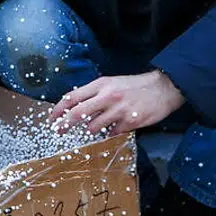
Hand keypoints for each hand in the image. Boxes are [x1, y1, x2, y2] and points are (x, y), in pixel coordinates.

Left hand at [51, 70, 185, 136]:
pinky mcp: (130, 122)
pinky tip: (118, 125)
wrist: (163, 88)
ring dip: (93, 129)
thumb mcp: (111, 83)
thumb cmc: (134, 86)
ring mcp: (119, 110)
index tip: (52, 118)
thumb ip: (93, 93)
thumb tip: (74, 106)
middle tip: (59, 131)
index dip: (59, 109)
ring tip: (102, 123)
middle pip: (77, 113)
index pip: (72, 97)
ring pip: (93, 127)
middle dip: (65, 124)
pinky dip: (111, 131)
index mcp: (101, 85)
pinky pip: (112, 133)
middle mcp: (107, 97)